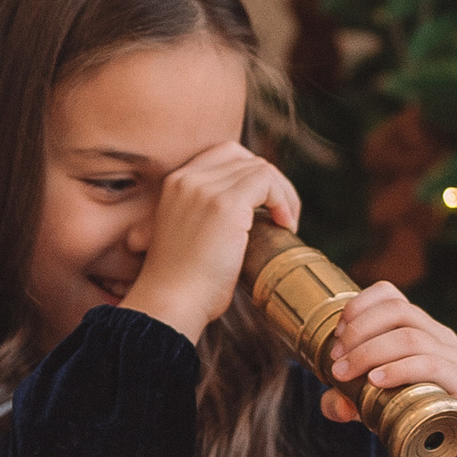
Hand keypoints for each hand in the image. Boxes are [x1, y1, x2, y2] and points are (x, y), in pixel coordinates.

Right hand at [123, 142, 298, 346]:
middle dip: (271, 182)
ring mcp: (205, 189)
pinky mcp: (225, 205)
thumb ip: (209, 215)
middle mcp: (188, 179)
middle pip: (245, 158)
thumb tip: (252, 214)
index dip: (251, 174)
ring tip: (286, 222)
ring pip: (260, 168)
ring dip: (282, 193)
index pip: (224, 155)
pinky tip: (285, 225)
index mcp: (175, 183)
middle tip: (282, 215)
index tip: (263, 205)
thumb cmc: (183, 283)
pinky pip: (267, 182)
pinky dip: (284, 200)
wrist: (170, 302)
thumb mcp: (190, 234)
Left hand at [323, 281, 456, 456]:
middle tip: (337, 359)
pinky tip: (375, 382)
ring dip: (369, 352)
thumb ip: (348, 403)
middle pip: (397, 310)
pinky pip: (430, 364)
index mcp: (418, 329)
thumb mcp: (376, 406)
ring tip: (345, 374)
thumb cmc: (420, 418)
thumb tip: (333, 403)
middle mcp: (438, 335)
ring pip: (409, 336)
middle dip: (358, 330)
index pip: (390, 294)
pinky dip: (398, 369)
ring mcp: (453, 356)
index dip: (359, 305)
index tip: (338, 335)